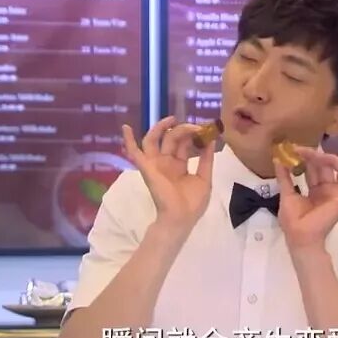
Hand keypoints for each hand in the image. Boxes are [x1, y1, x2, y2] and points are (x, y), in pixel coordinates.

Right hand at [121, 116, 215, 231]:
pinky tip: (126, 127)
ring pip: (154, 139)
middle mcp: (166, 162)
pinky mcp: (147, 167)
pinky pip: (134, 153)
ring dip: (162, 127)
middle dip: (182, 129)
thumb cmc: (193, 203)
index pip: (184, 144)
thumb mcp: (204, 178)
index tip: (205, 128)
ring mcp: (155, 164)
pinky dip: (128, 140)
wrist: (181, 218)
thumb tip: (211, 140)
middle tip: (195, 126)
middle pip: (171, 138)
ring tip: (172, 119)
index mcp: (179, 165)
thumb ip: (206, 159)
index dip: (193, 135)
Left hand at [273, 147, 337, 251]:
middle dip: (315, 156)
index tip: (295, 150)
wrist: (300, 236)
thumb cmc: (293, 220)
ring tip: (318, 155)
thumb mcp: (286, 195)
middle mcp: (328, 189)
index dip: (307, 158)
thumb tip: (278, 160)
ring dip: (331, 160)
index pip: (314, 168)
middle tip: (303, 149)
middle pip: (327, 166)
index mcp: (315, 189)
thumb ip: (284, 178)